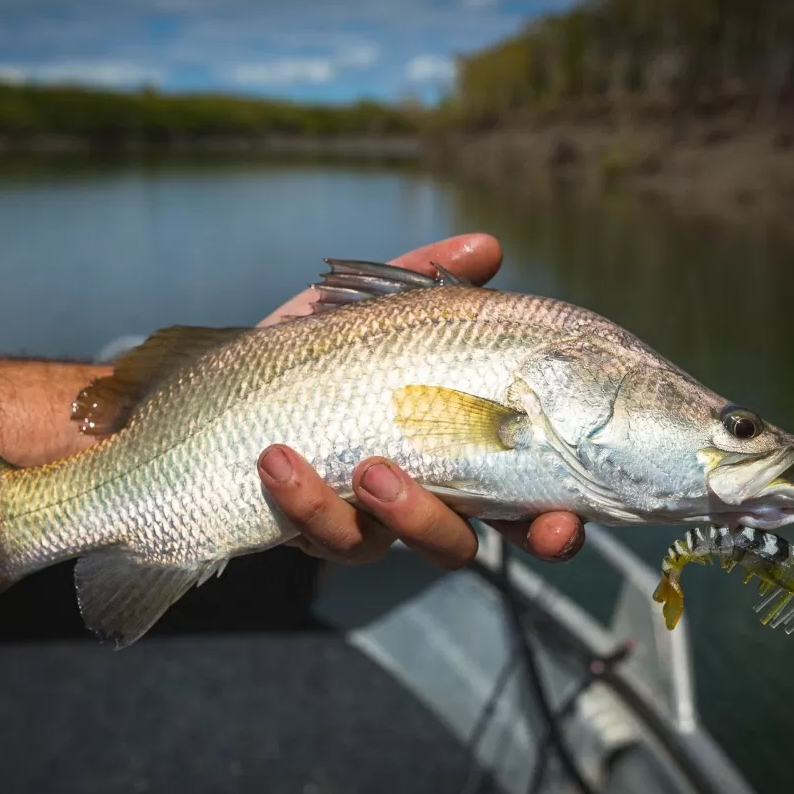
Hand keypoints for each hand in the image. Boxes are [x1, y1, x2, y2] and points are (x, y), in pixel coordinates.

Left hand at [256, 233, 583, 569]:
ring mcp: (361, 520)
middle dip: (463, 532)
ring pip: (384, 545)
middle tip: (459, 504)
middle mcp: (416, 499)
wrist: (229, 385)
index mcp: (453, 457)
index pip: (520, 506)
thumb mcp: (375, 308)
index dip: (551, 527)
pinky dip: (302, 497)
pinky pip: (317, 533)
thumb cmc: (320, 349)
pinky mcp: (308, 527)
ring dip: (392, 512)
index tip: (563, 522)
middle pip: (457, 544)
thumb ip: (431, 281)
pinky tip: (277, 458)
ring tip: (368, 468)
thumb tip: (487, 248)